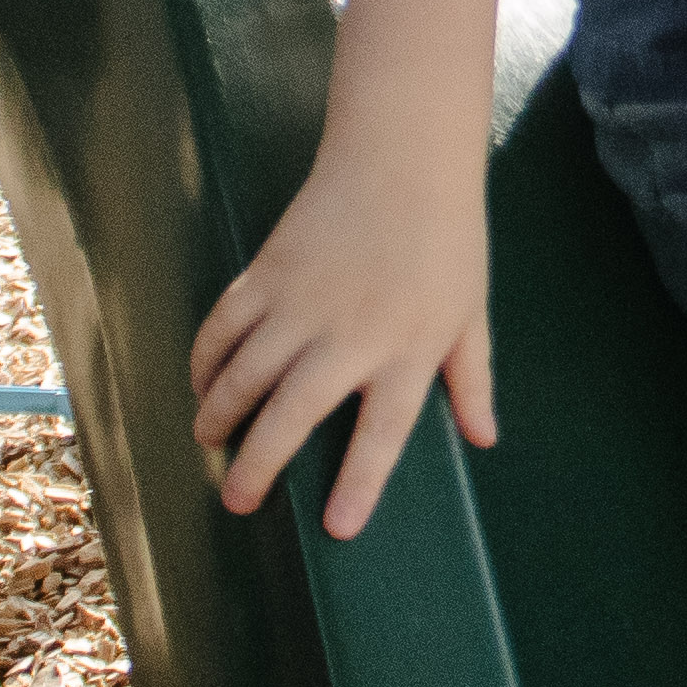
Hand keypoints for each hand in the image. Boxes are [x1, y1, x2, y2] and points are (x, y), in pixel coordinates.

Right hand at [185, 126, 496, 539]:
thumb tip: (485, 438)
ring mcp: (301, 304)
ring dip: (219, 415)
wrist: (403, 158)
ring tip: (210, 443)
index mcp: (408, 351)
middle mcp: (350, 336)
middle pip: (292, 415)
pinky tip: (200, 383)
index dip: (360, 485)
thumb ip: (473, 379)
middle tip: (238, 501)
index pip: (383, 435)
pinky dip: (205, 360)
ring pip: (244, 376)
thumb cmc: (448, 238)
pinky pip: (223, 328)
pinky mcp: (267, 274)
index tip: (338, 528)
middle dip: (258, 466)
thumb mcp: (472, 313)